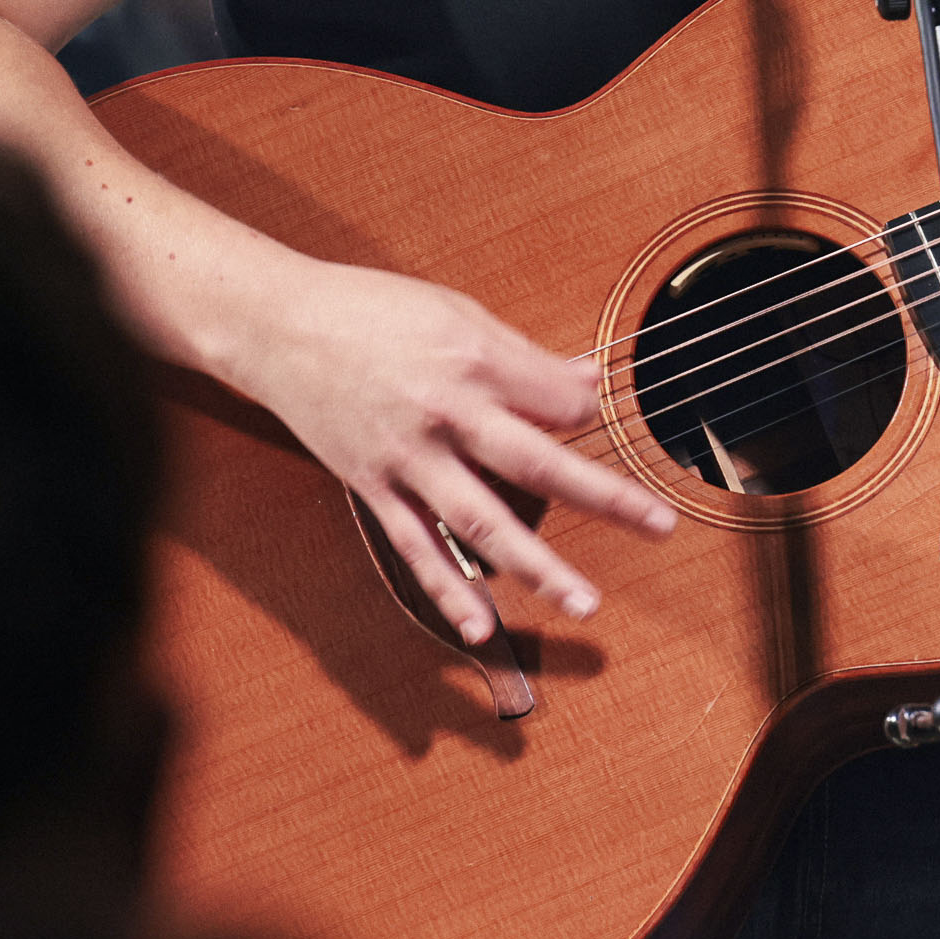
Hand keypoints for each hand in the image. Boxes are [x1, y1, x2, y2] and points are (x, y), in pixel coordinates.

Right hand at [230, 260, 678, 643]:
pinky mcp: (374, 486)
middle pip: (539, 464)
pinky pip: (417, 547)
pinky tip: (484, 626)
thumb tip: (587, 381)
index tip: (593, 423)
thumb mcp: (456, 312)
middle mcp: (445, 411)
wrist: (278, 326)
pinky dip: (450, 589)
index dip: (586, 416)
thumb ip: (523, 357)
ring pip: (483, 521)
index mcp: (473, 358)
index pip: (557, 403)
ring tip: (585, 601)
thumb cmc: (370, 311)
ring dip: (539, 566)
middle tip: (660, 526)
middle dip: (606, 498)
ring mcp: (408, 457)